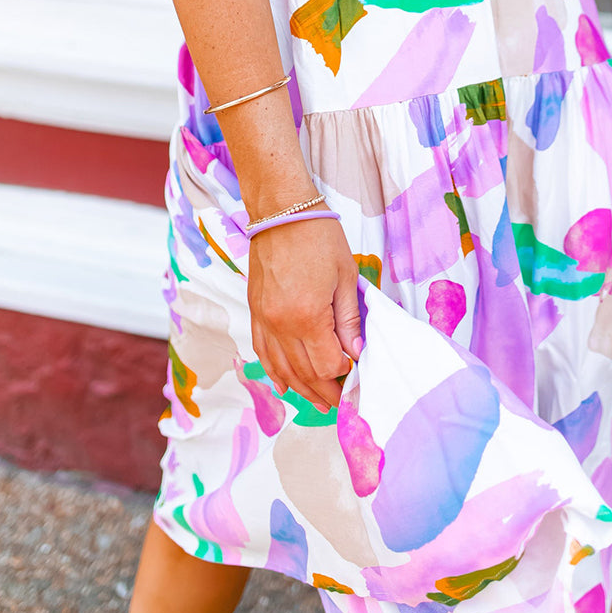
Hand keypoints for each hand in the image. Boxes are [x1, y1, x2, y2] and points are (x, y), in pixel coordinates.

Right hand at [247, 215, 361, 412]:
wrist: (281, 210)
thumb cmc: (318, 237)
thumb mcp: (345, 276)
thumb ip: (349, 320)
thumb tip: (356, 353)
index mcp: (307, 316)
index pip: (326, 365)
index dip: (343, 375)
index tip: (357, 373)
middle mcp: (281, 324)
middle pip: (303, 374)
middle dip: (325, 392)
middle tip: (342, 402)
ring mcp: (264, 320)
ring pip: (281, 370)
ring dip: (301, 390)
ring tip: (319, 402)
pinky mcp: (255, 312)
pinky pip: (263, 352)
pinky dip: (274, 373)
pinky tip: (284, 386)